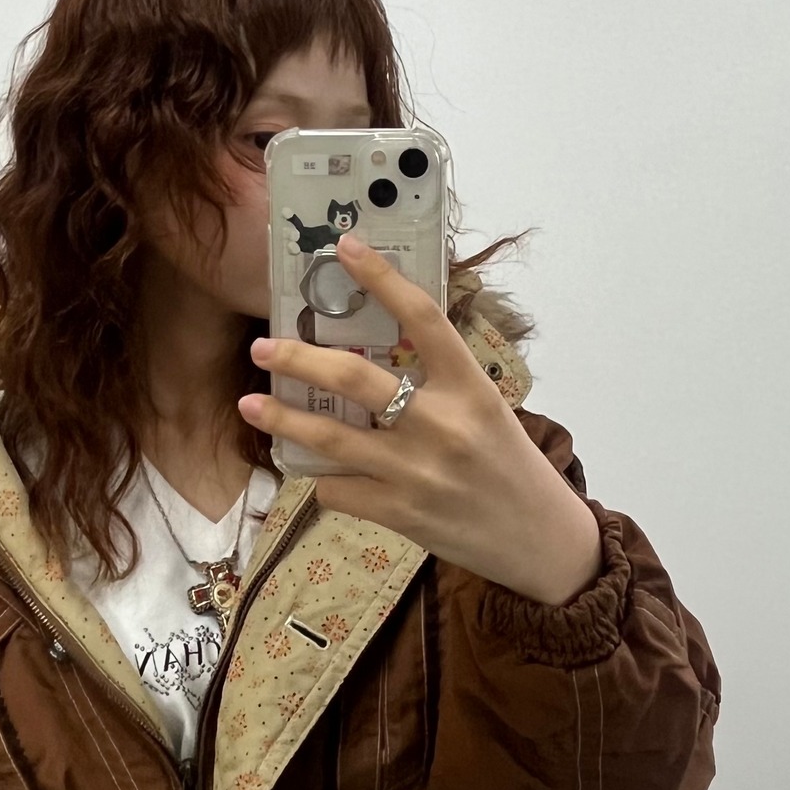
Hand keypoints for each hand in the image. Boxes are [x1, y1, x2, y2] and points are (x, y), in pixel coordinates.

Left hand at [237, 234, 602, 605]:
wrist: (539, 540)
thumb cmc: (508, 467)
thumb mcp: (486, 411)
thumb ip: (439, 383)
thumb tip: (377, 352)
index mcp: (470, 388)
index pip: (423, 318)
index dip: (382, 279)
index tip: (346, 249)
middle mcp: (441, 425)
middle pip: (353, 378)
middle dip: (298, 358)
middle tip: (262, 345)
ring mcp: (416, 472)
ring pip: (330, 438)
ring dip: (282, 419)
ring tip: (250, 404)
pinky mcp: (399, 513)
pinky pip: (338, 489)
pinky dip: (323, 479)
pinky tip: (319, 473)